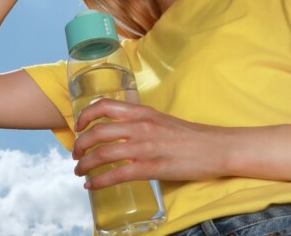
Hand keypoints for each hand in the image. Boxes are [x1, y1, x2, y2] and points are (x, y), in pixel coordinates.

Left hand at [72, 99, 231, 189]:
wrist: (216, 147)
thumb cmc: (190, 135)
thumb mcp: (160, 119)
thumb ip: (139, 122)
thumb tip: (120, 132)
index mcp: (142, 112)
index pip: (104, 106)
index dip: (85, 116)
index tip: (78, 126)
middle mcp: (140, 126)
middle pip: (97, 132)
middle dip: (79, 145)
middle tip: (75, 154)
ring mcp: (144, 148)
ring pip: (102, 155)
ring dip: (84, 165)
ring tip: (79, 171)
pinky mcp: (151, 168)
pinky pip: (116, 175)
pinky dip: (99, 181)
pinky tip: (91, 185)